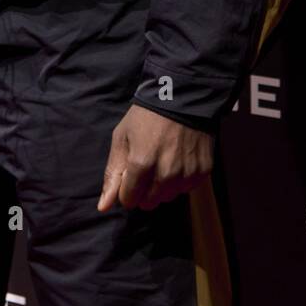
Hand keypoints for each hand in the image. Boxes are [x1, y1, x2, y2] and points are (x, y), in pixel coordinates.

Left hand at [97, 105, 213, 210]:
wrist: (182, 97)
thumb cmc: (145, 117)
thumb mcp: (121, 138)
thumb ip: (112, 174)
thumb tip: (103, 207)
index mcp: (142, 164)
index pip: (129, 200)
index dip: (126, 189)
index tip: (129, 174)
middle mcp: (166, 174)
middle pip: (149, 203)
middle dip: (143, 190)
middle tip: (146, 167)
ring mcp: (186, 174)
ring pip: (168, 197)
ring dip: (162, 186)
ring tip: (163, 161)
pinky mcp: (203, 172)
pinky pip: (186, 189)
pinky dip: (180, 180)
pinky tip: (178, 159)